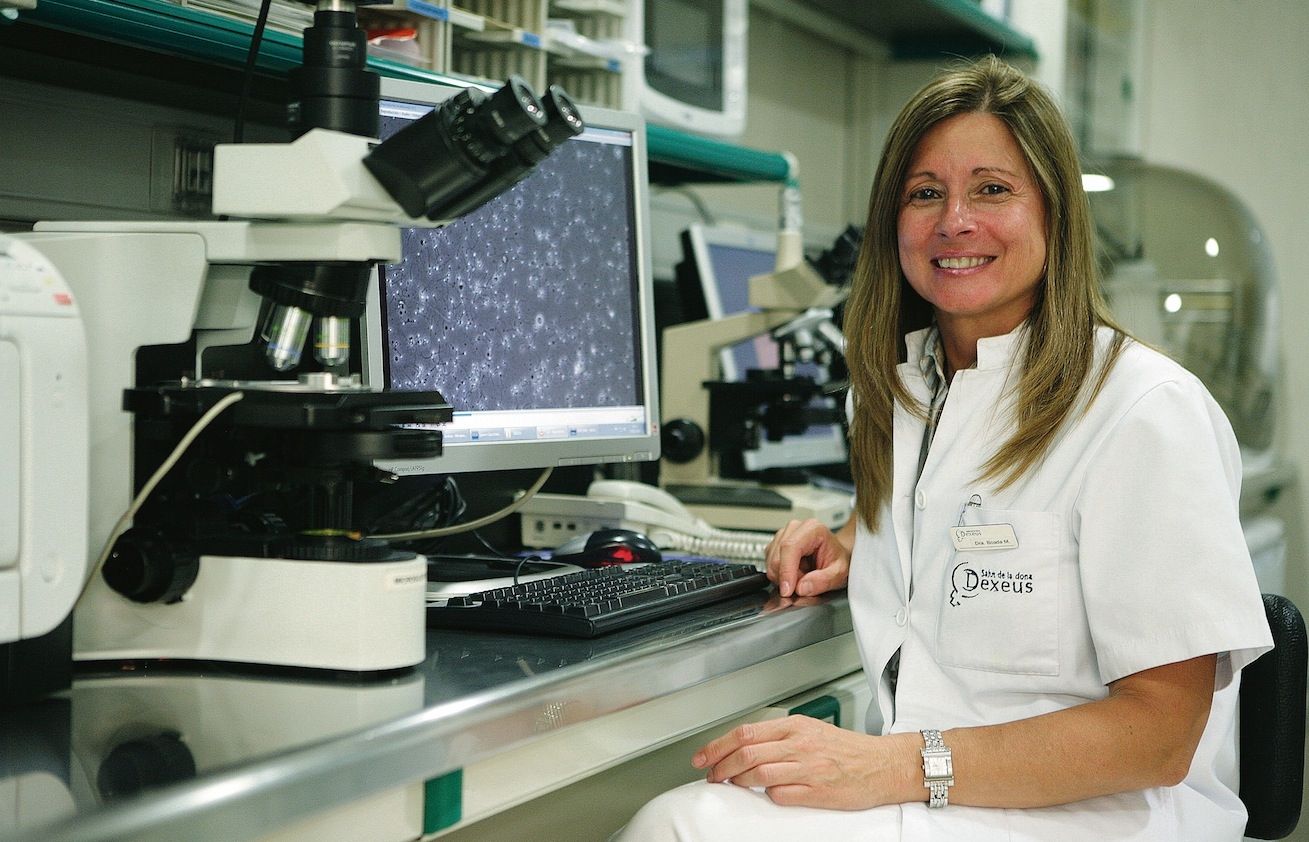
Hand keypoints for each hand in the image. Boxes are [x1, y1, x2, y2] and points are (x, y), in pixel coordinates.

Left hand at [691, 716, 918, 809]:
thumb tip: (744, 748)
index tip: (702, 757)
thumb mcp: (810, 731)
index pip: (745, 733)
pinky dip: (767, 796)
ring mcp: (807, 768)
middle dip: (720, 766)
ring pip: (758, 774)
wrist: (882, 765)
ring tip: (732, 786)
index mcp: (795, 727)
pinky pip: (780, 795)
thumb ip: (779, 738)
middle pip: (746, 753)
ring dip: (738, 782)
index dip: (717, 746)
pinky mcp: (817, 792)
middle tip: (711, 776)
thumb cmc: (847, 750)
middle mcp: (799, 744)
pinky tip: (766, 796)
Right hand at [765, 518, 851, 597]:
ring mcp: (782, 536)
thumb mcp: (839, 573)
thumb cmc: (837, 560)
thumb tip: (802, 588)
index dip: (786, 570)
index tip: (787, 590)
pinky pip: (770, 565)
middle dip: (787, 578)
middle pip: (777, 557)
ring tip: (803, 576)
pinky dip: (780, 575)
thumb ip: (823, 581)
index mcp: (812, 529)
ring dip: (784, 577)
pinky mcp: (775, 546)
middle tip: (804, 585)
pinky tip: (795, 573)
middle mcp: (794, 528)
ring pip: (771, 563)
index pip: (790, 547)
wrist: (835, 555)